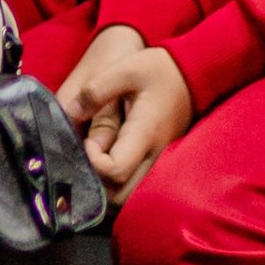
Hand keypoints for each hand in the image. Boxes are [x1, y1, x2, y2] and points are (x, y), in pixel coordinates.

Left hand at [56, 24, 193, 200]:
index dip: (92, 162)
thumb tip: (69, 113)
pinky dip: (116, 182)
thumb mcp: (126, 69)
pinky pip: (134, 186)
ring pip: (126, 196)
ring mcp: (158, 162)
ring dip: (105, 185)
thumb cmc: (160, 69)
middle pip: (119, 195)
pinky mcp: (158, 161)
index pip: (114, 171)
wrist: (195, 74)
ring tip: (94, 159)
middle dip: (95, 182)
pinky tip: (106, 160)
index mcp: (145, 134)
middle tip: (86, 156)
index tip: (87, 141)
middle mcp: (154, 156)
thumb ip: (96, 90)